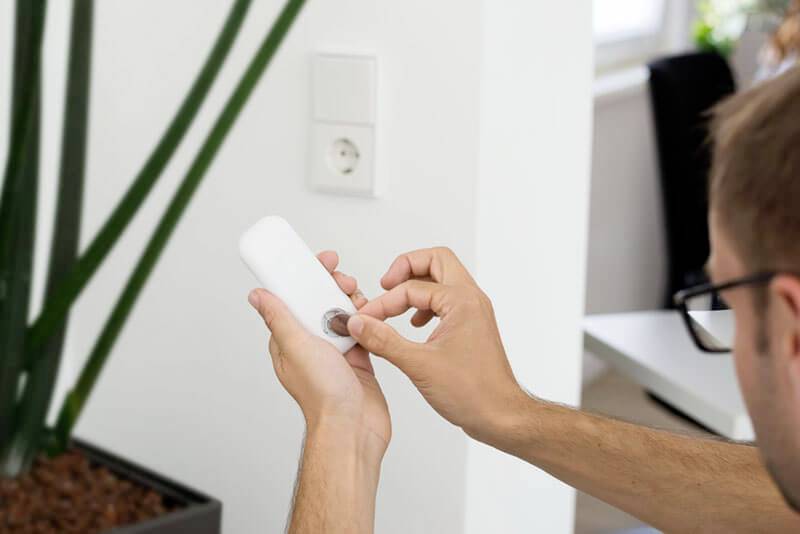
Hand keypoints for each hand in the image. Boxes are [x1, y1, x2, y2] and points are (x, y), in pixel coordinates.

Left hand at [248, 251, 389, 455]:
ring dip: (353, 302)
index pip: (293, 300)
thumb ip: (279, 319)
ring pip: (344, 314)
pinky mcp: (358, 359)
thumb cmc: (323, 396)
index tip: (321, 262)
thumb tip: (257, 296)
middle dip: (333, 286)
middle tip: (344, 281)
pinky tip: (372, 315)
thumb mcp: (297, 347)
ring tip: (360, 301)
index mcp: (290, 343)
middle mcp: (310, 346)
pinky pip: (362, 330)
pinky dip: (368, 320)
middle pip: (320, 303)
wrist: (353, 428)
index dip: (305, 277)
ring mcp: (335, 353)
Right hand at [345, 247, 524, 443]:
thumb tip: (359, 323)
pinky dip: (426, 304)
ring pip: (442, 279)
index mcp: (462, 301)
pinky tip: (414, 324)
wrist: (501, 416)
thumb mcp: (419, 365)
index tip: (365, 319)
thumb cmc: (474, 393)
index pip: (411, 288)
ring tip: (396, 304)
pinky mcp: (471, 326)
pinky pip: (446, 300)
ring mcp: (474, 312)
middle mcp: (471, 300)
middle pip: (436, 260)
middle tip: (385, 285)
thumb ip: (384, 341)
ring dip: (417, 285)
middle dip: (406, 268)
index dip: (383, 302)